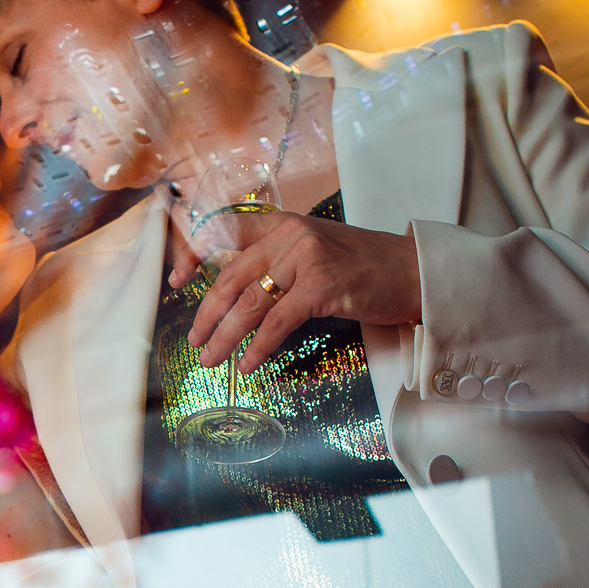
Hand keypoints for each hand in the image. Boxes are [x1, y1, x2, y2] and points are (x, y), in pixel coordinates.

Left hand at [171, 209, 422, 375]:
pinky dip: (258, 347)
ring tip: (212, 358)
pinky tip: (248, 363)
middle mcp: (289, 236)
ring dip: (225, 336)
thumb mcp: (313, 250)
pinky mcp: (322, 288)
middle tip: (195, 339)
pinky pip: (277, 323)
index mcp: (282, 223)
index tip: (176, 281)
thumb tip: (239, 292)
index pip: (225, 232)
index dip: (195, 256)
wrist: (412, 271)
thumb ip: (277, 261)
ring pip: (249, 303)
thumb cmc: (364, 266)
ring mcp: (306, 260)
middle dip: (207, 314)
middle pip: (231, 277)